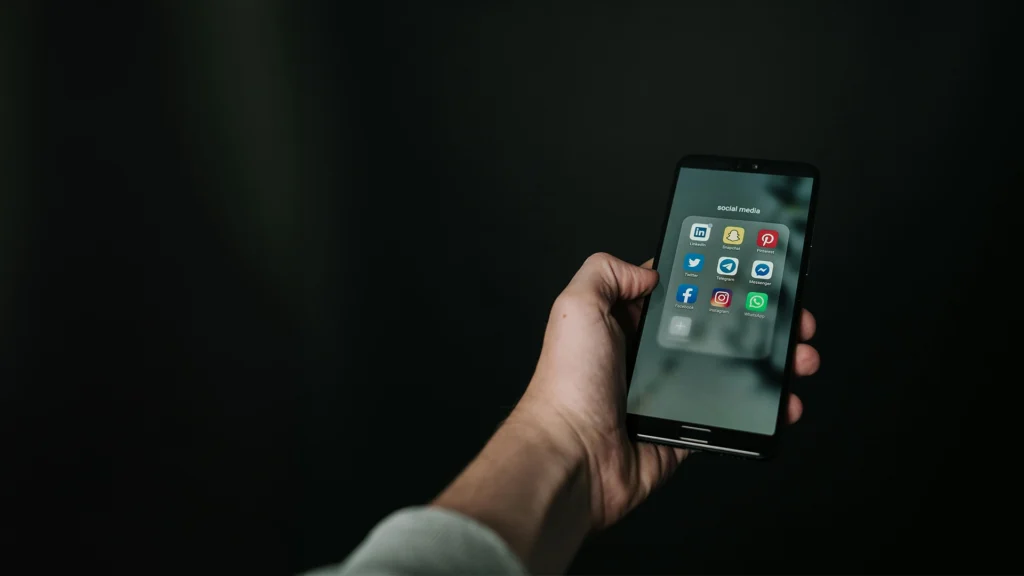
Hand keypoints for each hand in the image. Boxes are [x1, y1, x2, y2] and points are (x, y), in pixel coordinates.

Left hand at [512, 253, 819, 529]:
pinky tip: (783, 401)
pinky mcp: (686, 427)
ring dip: (772, 363)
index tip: (752, 275)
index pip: (681, 292)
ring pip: (733, 370)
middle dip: (759, 322)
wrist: (574, 457)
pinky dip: (764, 410)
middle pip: (717, 329)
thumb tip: (647, 271)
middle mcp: (649, 356)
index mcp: (625, 323)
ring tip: (800, 357)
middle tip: (790, 319)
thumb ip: (606, 272)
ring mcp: (671, 392)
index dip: (717, 281)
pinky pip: (733, 414)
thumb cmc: (567, 386)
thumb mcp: (576, 307)